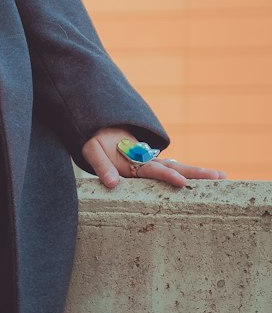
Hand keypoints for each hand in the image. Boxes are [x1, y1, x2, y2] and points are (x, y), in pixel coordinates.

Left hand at [81, 127, 226, 189]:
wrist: (98, 128)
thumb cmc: (95, 141)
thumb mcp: (92, 150)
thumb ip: (101, 166)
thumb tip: (113, 184)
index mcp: (134, 158)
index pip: (154, 168)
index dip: (168, 175)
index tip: (182, 181)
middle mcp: (147, 159)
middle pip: (174, 166)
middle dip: (196, 172)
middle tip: (219, 176)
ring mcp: (151, 162)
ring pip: (177, 166)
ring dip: (197, 172)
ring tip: (221, 177)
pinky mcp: (150, 165)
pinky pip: (171, 169)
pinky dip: (188, 173)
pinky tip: (205, 180)